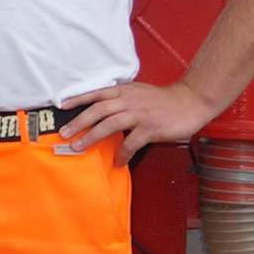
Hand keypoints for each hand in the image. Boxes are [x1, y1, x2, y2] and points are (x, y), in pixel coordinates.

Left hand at [52, 75, 220, 161]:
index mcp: (124, 91)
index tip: (62, 106)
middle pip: (98, 110)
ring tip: (78, 147)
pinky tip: (117, 161)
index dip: (78, 99)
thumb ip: (122, 98)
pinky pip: (131, 143)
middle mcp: (129, 101)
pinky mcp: (151, 128)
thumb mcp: (139, 92)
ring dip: (92, 137)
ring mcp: (140, 114)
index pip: (96, 93)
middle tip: (64, 133)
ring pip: (110, 125)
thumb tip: (103, 108)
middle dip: (78, 122)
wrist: (191, 100)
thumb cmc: (164, 99)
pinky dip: (122, 153)